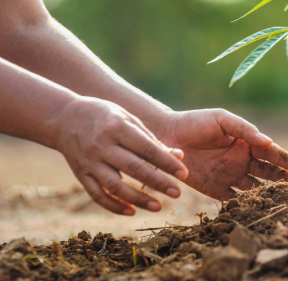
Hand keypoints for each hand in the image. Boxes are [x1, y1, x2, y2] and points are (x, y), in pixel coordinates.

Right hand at [55, 97, 187, 215]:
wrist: (64, 117)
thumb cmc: (105, 115)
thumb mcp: (128, 118)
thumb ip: (151, 138)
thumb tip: (178, 155)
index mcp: (117, 127)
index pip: (146, 148)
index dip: (166, 162)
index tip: (184, 174)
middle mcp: (101, 145)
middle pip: (133, 168)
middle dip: (158, 182)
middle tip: (177, 194)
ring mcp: (89, 161)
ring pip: (114, 185)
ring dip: (138, 199)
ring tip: (158, 207)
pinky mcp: (80, 173)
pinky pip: (96, 193)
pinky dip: (113, 205)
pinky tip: (131, 211)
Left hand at [158, 109, 287, 199]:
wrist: (165, 136)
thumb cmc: (195, 122)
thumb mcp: (222, 119)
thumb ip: (244, 129)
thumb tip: (268, 142)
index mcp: (247, 143)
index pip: (271, 154)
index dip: (285, 160)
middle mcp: (243, 161)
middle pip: (271, 174)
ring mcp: (231, 177)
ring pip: (257, 189)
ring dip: (271, 195)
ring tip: (287, 203)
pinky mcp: (216, 190)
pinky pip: (235, 200)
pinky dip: (247, 206)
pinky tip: (258, 211)